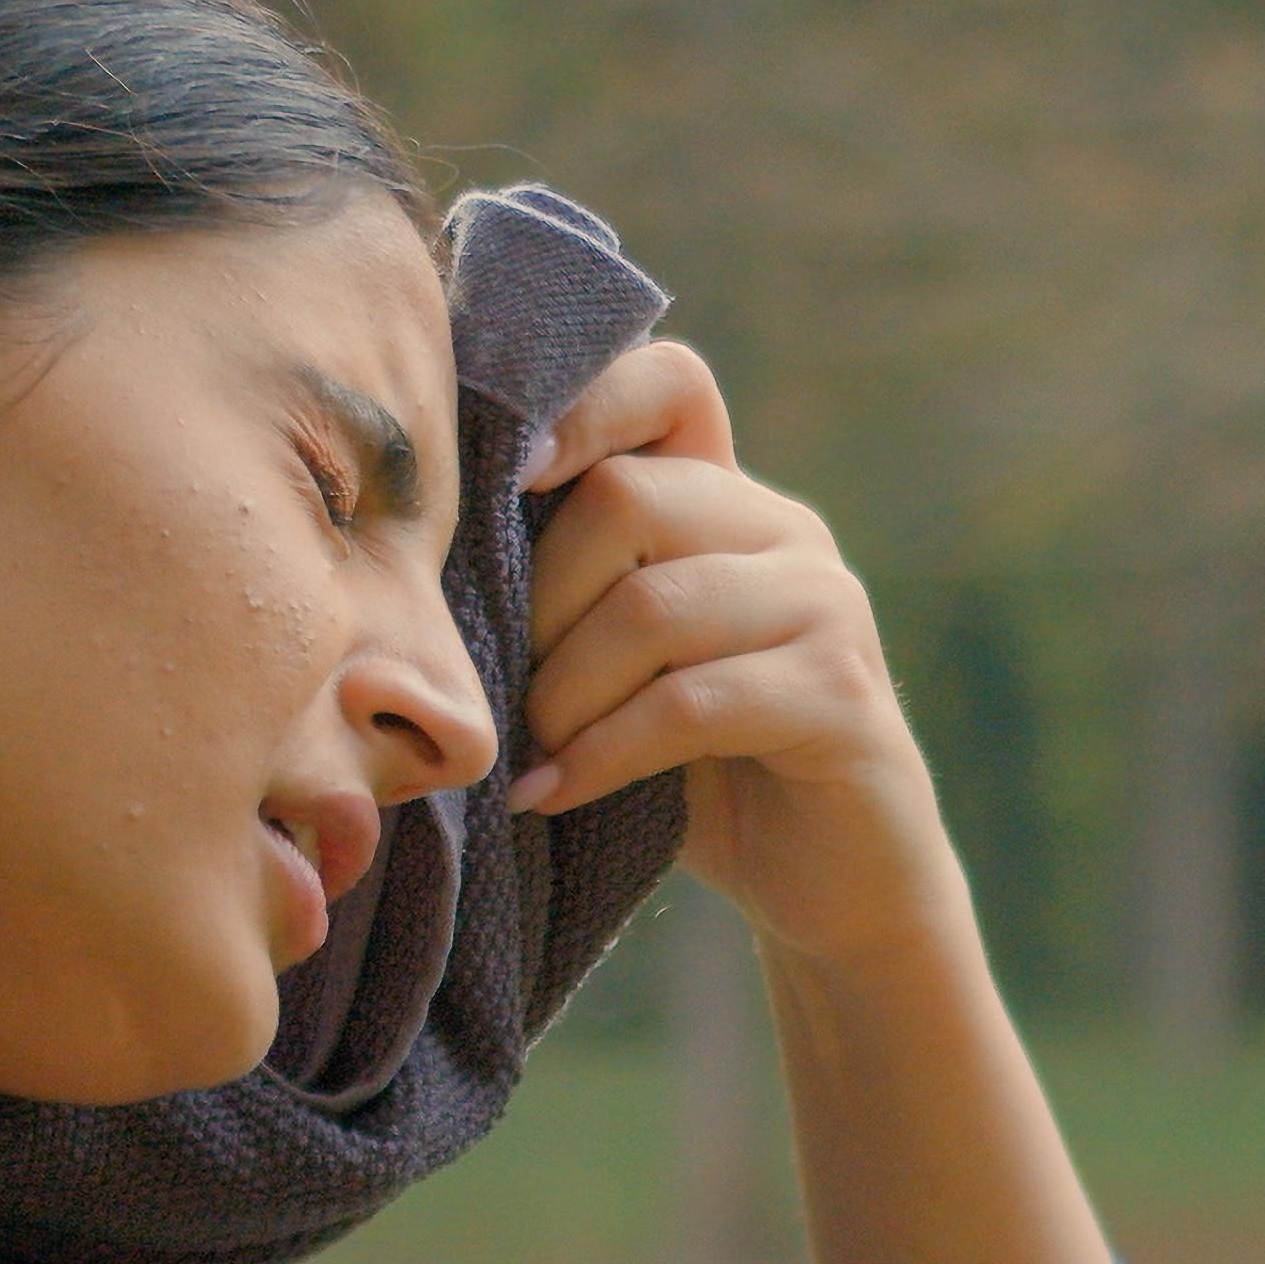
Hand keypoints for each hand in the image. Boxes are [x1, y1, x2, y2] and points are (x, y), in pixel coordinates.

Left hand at [502, 341, 975, 976]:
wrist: (833, 882)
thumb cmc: (697, 771)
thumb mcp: (622, 665)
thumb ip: (572, 593)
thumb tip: (422, 560)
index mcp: (730, 501)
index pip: (671, 381)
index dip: (584, 404)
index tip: (508, 482)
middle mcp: (787, 532)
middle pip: (630, 497)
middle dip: (541, 602)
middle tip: (508, 693)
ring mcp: (826, 606)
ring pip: (656, 605)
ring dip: (565, 693)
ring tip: (534, 753)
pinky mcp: (842, 694)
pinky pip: (693, 701)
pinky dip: (604, 753)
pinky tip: (556, 793)